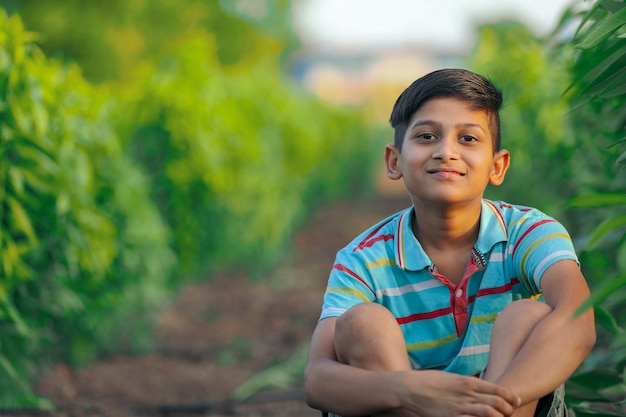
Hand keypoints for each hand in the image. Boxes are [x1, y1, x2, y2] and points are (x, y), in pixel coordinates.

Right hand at [398, 370, 520, 416]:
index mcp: (467, 382)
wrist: (409, 388)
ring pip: (491, 413)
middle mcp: (467, 394)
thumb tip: (479, 389)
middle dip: (508, 409)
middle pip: (498, 402)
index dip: (510, 396)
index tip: (515, 400)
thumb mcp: (450, 379)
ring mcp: (460, 407)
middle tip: (509, 412)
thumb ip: (466, 384)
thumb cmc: (428, 382)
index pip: (497, 389)